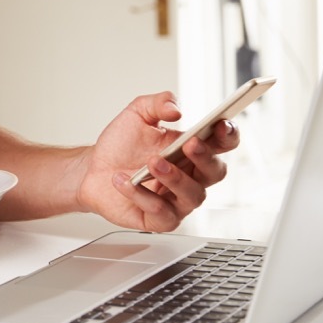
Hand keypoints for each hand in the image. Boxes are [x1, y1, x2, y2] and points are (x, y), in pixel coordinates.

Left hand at [76, 92, 239, 231]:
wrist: (93, 169)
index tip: (221, 124)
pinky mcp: (160, 219)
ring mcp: (178, 200)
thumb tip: (176, 109)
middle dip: (205, 157)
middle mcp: (191, 176)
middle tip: (189, 144)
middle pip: (215, 171)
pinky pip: (161, 213)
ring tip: (152, 162)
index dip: (228, 135)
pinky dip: (142, 196)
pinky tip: (127, 181)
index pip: (223, 143)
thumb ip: (158, 103)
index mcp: (193, 149)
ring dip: (175, 178)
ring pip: (192, 195)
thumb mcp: (137, 114)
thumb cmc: (122, 144)